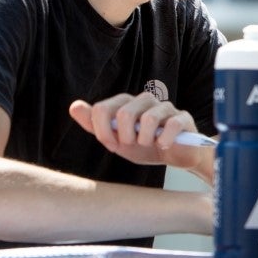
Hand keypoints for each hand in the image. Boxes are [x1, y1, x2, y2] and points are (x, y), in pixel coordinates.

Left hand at [69, 92, 207, 171]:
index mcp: (126, 103)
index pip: (102, 108)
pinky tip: (164, 145)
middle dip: (125, 137)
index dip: (103, 131)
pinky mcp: (183, 117)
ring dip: (145, 140)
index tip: (112, 145)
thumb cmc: (145, 147)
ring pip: (148, 118)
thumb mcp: (116, 140)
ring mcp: (165, 107)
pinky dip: (164, 141)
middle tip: (132, 145)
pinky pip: (171, 126)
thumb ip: (94, 124)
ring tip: (149, 144)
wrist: (175, 157)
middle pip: (124, 113)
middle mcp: (145, 100)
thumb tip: (74, 106)